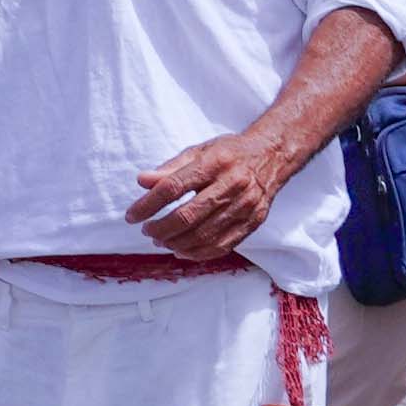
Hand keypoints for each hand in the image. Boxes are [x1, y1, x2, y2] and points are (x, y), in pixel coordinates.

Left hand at [126, 126, 291, 262]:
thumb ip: (170, 168)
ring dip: (174, 243)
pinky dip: (196, 253)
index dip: (147, 205)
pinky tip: (181, 250)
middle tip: (147, 229)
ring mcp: (246, 205)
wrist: (273, 155)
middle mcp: (234, 183)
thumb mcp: (200, 152)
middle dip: (159, 228)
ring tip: (160, 239)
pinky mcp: (254, 221)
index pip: (173, 188)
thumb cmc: (230, 153)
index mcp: (216, 162)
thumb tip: (141, 181)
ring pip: (201, 236)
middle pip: (186, 216)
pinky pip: (221, 246)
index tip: (132, 215)